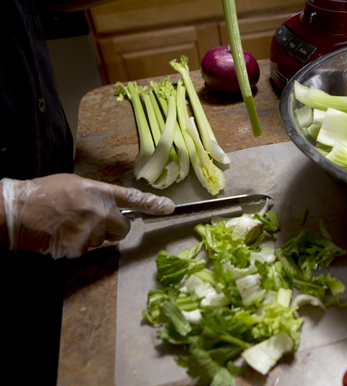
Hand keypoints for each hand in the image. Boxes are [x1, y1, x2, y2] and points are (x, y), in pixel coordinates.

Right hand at [1, 174, 174, 257]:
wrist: (15, 211)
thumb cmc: (43, 195)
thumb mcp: (74, 185)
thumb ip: (97, 196)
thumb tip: (111, 208)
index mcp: (98, 191)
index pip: (132, 198)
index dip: (152, 204)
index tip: (169, 208)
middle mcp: (98, 210)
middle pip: (123, 229)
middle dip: (113, 230)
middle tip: (91, 223)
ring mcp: (89, 230)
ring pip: (103, 242)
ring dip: (91, 238)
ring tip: (67, 226)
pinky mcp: (78, 247)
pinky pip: (87, 251)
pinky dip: (76, 247)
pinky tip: (61, 236)